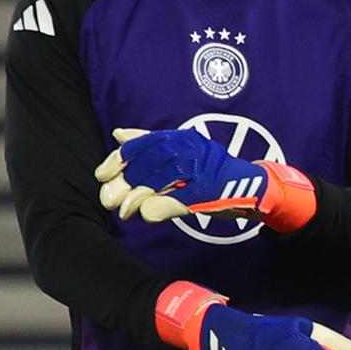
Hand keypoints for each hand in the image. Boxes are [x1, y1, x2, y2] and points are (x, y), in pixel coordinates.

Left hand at [98, 128, 313, 229]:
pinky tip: (145, 215)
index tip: (101, 175)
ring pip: (158, 181)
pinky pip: (176, 201)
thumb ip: (149, 144)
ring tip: (123, 211)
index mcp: (180, 139)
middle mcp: (190, 150)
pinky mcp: (208, 193)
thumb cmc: (209, 172)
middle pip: (147, 164)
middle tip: (108, 199)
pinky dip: (157, 208)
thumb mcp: (180, 152)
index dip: (118, 160)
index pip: (141, 145)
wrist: (250, 186)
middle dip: (123, 182)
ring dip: (136, 197)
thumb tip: (118, 134)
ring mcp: (200, 171)